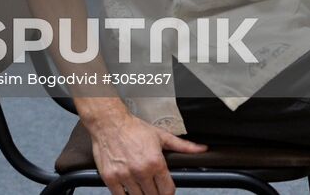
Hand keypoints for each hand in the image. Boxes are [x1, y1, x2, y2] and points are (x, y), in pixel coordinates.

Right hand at [87, 105, 205, 194]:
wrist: (108, 122)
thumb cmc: (132, 128)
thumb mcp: (161, 136)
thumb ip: (183, 146)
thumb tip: (201, 149)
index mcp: (155, 162)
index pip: (168, 191)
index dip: (168, 192)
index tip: (164, 190)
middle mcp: (141, 171)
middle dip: (155, 193)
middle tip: (151, 186)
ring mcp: (125, 176)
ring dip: (141, 194)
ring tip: (140, 186)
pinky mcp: (110, 177)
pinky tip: (128, 188)